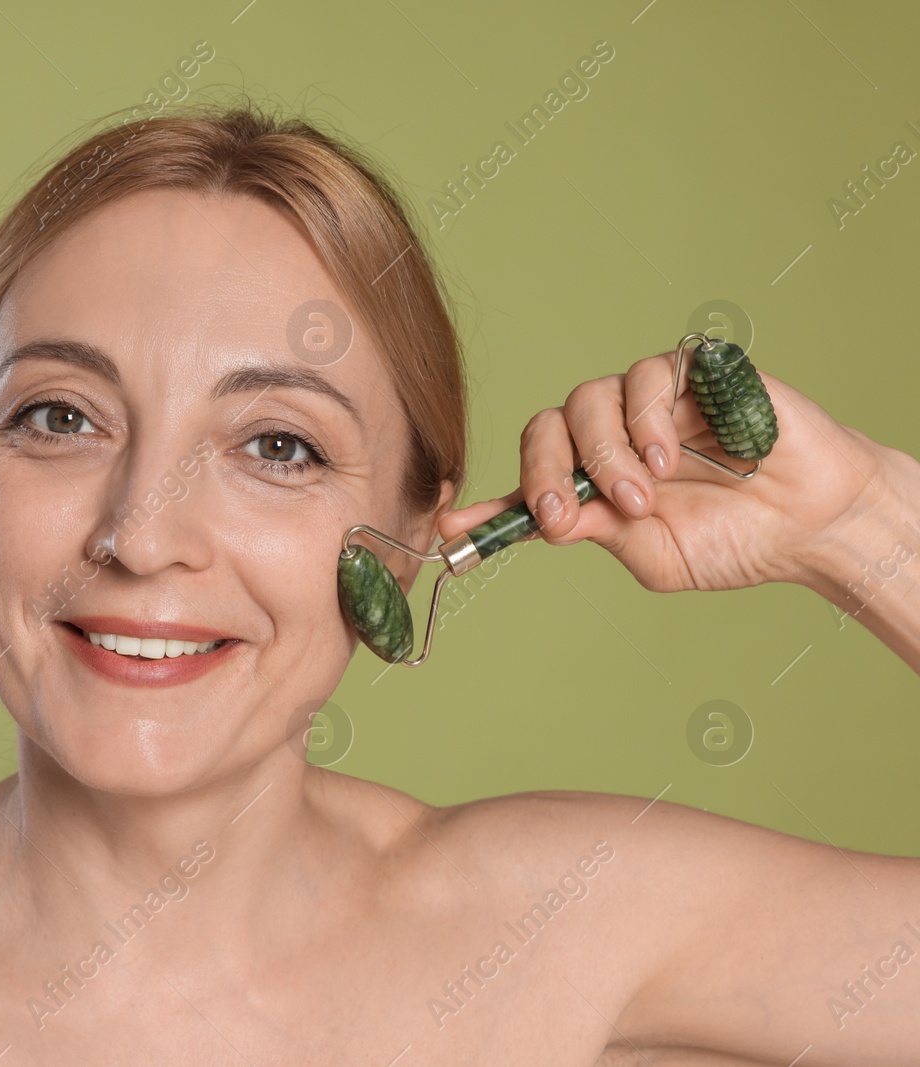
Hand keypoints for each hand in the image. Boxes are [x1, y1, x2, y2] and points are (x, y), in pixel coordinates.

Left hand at [437, 348, 887, 593]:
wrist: (810, 525)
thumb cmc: (732, 540)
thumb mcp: (649, 551)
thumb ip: (589, 529)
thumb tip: (522, 525)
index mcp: (590, 478)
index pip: (527, 476)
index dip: (487, 500)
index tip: (451, 524)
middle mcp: (608, 433)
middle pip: (544, 428)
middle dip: (544, 475)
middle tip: (564, 516)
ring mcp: (646, 400)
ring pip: (586, 401)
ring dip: (603, 455)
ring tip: (643, 495)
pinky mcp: (689, 372)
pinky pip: (645, 376)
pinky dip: (645, 419)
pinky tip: (669, 456)